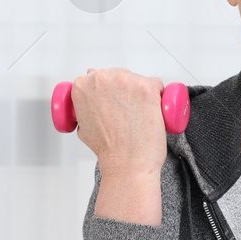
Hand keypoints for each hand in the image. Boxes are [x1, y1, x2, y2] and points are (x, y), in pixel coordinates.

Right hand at [74, 68, 166, 223]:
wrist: (126, 164)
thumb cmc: (107, 149)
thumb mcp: (83, 125)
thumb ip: (84, 107)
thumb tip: (91, 99)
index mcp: (82, 85)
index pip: (100, 76)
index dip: (111, 90)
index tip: (116, 102)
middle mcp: (101, 78)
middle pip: (120, 75)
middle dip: (126, 90)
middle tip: (129, 113)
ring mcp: (125, 81)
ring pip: (138, 79)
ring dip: (141, 93)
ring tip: (139, 116)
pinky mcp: (146, 87)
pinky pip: (156, 84)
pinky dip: (158, 96)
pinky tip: (152, 112)